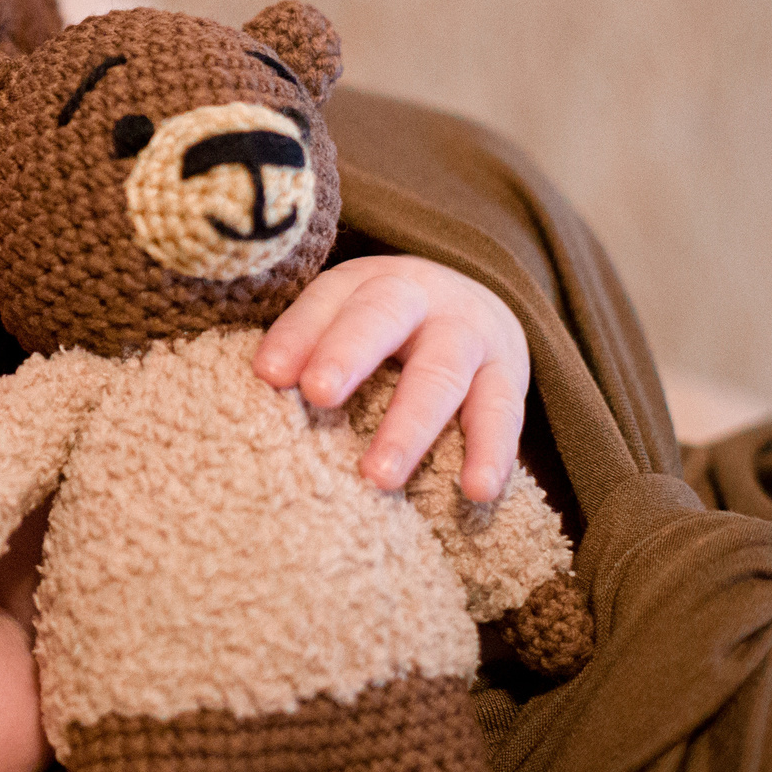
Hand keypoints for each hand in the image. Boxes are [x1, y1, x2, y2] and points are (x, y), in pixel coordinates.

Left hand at [251, 256, 527, 500]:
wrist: (479, 302)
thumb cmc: (387, 323)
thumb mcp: (347, 315)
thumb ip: (309, 346)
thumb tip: (262, 388)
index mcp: (367, 280)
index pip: (326, 299)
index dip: (296, 333)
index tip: (267, 374)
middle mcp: (420, 297)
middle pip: (382, 316)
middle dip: (348, 353)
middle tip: (318, 394)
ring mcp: (470, 334)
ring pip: (441, 374)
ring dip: (409, 425)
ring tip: (378, 476)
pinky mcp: (509, 374)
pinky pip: (503, 413)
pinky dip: (492, 453)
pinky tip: (476, 491)